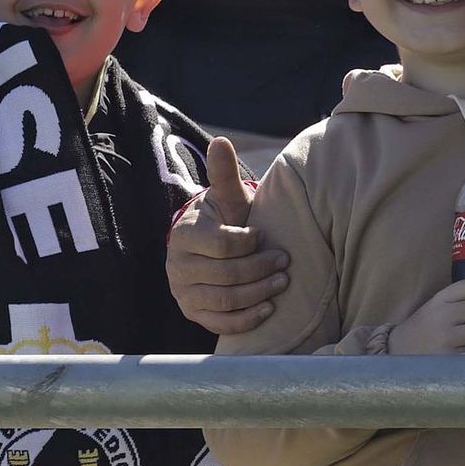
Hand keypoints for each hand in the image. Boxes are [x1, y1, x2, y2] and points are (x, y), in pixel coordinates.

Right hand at [168, 136, 289, 331]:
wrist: (212, 249)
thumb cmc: (227, 221)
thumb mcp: (228, 198)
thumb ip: (224, 174)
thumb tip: (222, 141)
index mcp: (186, 235)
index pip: (221, 244)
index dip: (248, 242)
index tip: (265, 236)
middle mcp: (179, 266)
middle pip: (226, 275)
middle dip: (260, 269)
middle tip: (285, 262)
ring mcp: (184, 293)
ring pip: (225, 300)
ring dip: (259, 293)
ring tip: (283, 283)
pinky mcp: (194, 314)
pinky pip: (221, 324)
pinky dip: (247, 319)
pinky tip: (269, 309)